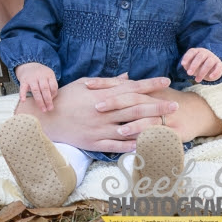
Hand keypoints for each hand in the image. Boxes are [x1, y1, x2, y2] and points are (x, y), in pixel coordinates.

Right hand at [14, 62, 57, 111]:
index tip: (53, 102)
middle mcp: (40, 76)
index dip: (54, 94)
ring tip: (43, 109)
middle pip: (45, 89)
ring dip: (39, 101)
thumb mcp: (48, 76)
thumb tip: (51, 100)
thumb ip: (51, 86)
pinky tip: (23, 101)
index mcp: (48, 74)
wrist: (28, 65)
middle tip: (50, 109)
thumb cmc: (41, 75)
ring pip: (36, 90)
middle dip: (48, 100)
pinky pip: (23, 88)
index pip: (53, 86)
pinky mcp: (23, 80)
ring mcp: (31, 78)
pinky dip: (22, 94)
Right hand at [15, 75, 177, 152]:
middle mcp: (103, 112)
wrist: (46, 118)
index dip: (149, 84)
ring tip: (167, 125)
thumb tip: (128, 77)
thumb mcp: (84, 84)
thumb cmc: (65, 98)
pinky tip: (148, 143)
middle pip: (135, 108)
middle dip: (157, 106)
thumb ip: (107, 82)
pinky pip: (118, 145)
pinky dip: (134, 144)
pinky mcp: (96, 142)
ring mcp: (100, 128)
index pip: (130, 88)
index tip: (165, 81)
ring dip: (150, 125)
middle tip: (175, 104)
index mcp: (101, 95)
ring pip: (130, 127)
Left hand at [181, 48, 221, 81]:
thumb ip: (188, 65)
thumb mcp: (191, 65)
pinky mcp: (220, 64)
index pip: (192, 52)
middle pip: (200, 57)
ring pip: (208, 63)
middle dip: (194, 66)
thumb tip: (185, 66)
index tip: (182, 64)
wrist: (212, 68)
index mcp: (197, 51)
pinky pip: (218, 67)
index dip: (187, 57)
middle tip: (189, 74)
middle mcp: (205, 53)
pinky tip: (210, 77)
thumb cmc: (198, 66)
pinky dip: (215, 72)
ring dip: (202, 72)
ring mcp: (213, 58)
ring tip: (197, 80)